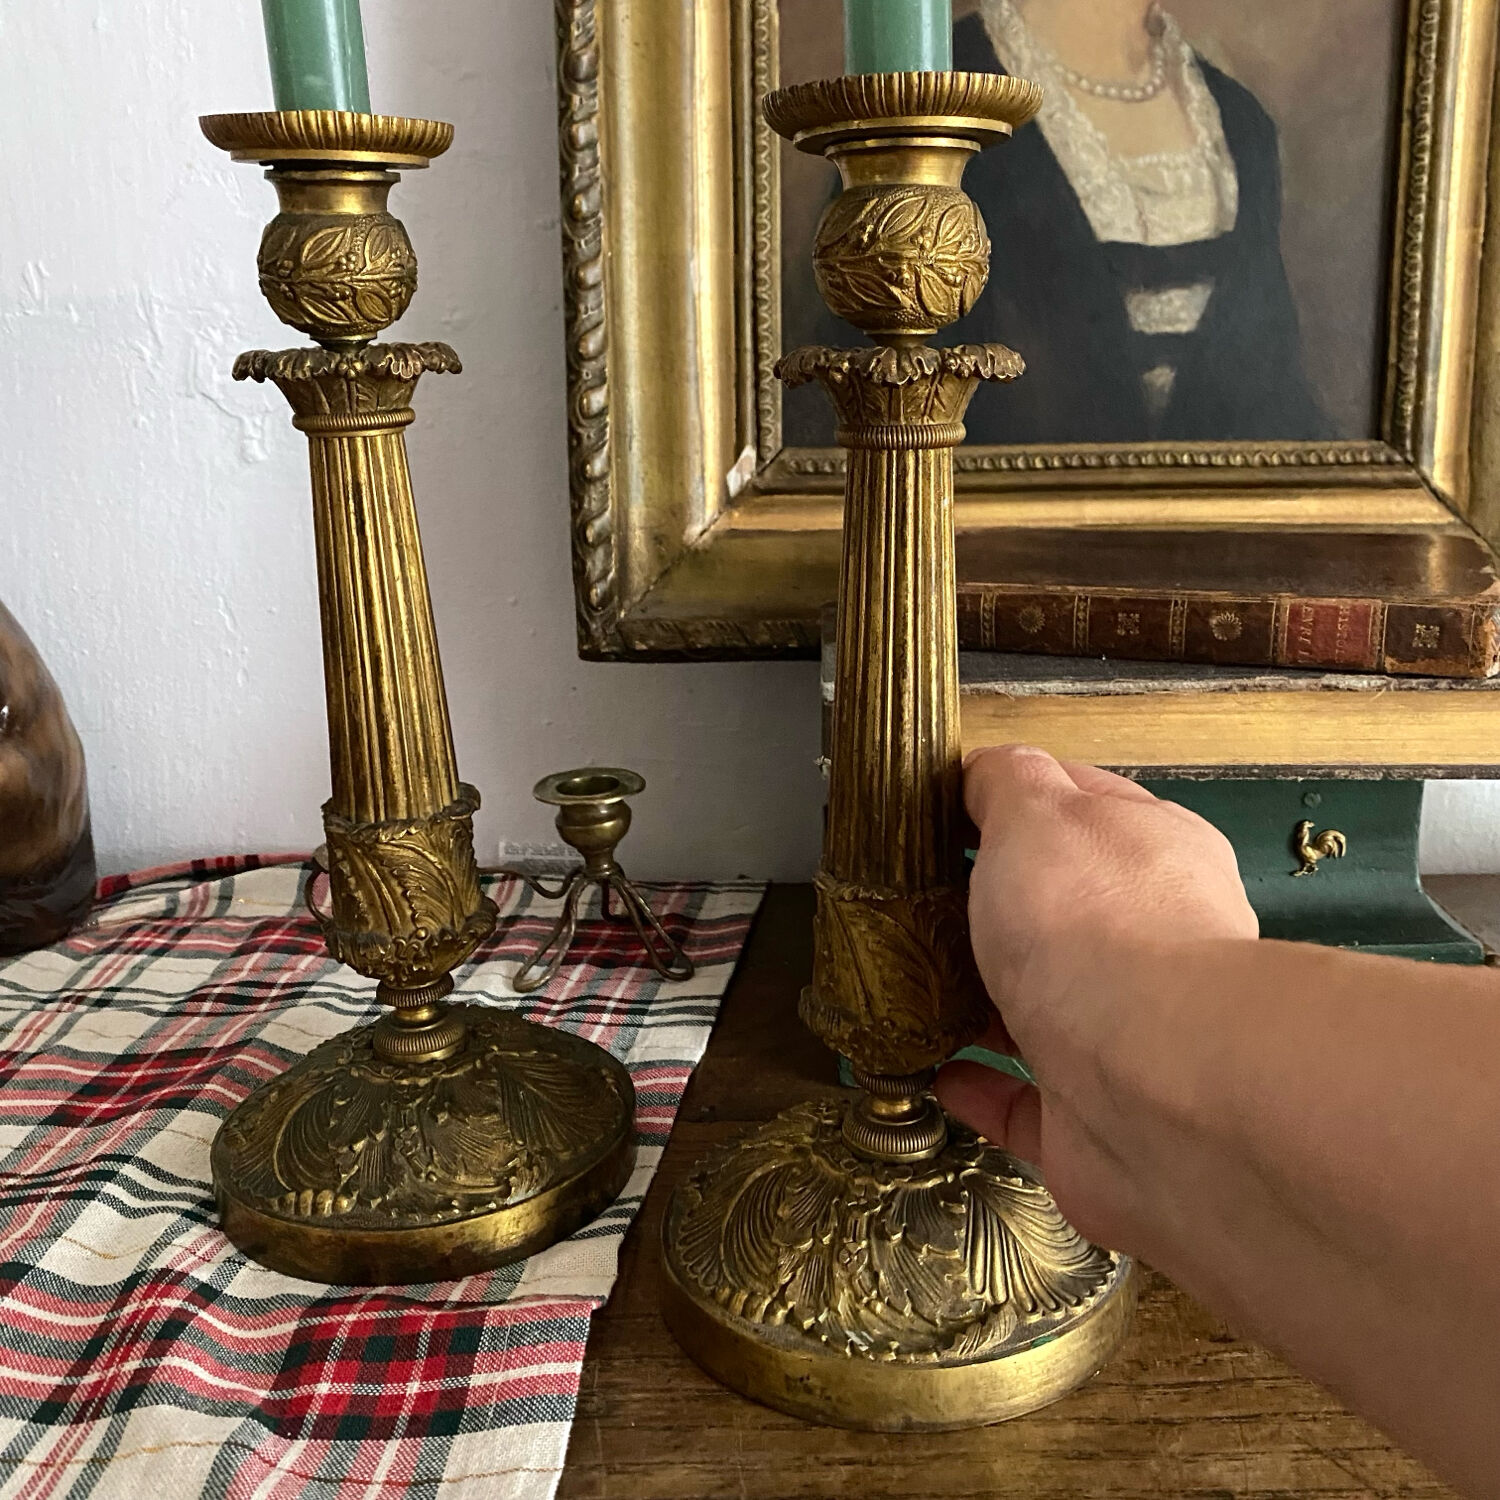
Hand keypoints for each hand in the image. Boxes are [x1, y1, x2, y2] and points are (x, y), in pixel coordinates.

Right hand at [937, 745, 1256, 1243]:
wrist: (1153, 1085)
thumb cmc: (1094, 923)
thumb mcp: (1037, 812)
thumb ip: (1008, 782)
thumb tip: (987, 769)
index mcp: (1149, 852)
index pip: (1078, 804)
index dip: (1009, 798)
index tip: (936, 810)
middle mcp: (1149, 942)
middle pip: (1058, 910)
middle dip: (988, 907)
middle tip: (904, 902)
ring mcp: (1126, 1038)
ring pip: (1041, 1007)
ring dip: (977, 999)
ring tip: (903, 986)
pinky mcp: (1093, 1122)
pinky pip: (1022, 1100)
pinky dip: (977, 1085)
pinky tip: (929, 1069)